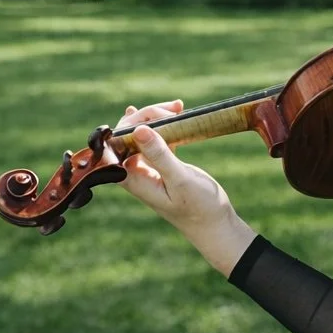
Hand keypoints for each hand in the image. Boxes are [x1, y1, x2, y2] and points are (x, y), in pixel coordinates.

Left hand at [117, 102, 256, 275]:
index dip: (132, 122)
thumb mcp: (180, 180)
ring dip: (157, 118)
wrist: (215, 225)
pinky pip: (157, 140)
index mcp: (132, 177)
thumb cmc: (199, 208)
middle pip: (128, 134)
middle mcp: (135, 172)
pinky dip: (166, 126)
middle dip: (147, 116)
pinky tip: (174, 113)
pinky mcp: (163, 165)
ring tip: (178, 107)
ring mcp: (148, 168)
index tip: (159, 115)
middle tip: (174, 108)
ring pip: (143, 134)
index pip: (118, 141)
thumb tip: (139, 130)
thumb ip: (159, 155)